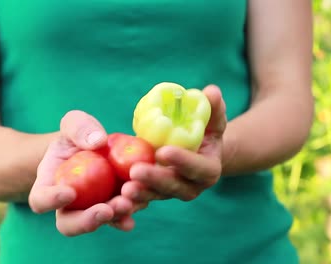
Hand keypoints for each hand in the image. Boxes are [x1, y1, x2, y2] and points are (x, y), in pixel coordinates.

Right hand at [28, 110, 146, 235]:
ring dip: (114, 216)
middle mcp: (68, 205)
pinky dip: (131, 211)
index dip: (51, 200)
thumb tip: (97, 142)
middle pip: (69, 224)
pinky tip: (142, 204)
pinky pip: (121, 214)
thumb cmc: (77, 134)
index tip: (69, 192)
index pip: (40, 199)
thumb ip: (79, 128)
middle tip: (105, 210)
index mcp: (49, 185)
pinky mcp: (114, 206)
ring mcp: (92, 208)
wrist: (97, 144)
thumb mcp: (74, 123)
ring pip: (99, 221)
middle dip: (87, 220)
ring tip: (128, 202)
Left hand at [122, 85, 226, 202]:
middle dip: (154, 180)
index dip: (182, 161)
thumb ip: (214, 108)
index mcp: (208, 170)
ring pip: (155, 196)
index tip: (163, 151)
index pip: (197, 168)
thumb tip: (211, 91)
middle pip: (174, 186)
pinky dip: (130, 201)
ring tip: (124, 189)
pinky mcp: (154, 194)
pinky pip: (142, 199)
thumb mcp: (212, 120)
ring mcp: (172, 193)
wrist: (196, 152)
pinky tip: (116, 198)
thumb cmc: (205, 132)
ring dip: (140, 193)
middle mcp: (192, 187)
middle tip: (135, 171)